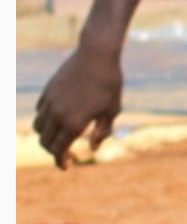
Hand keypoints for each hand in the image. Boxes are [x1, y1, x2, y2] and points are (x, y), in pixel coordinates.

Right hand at [33, 43, 124, 168]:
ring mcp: (49, 102)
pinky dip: (45, 120)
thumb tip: (93, 149)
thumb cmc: (109, 85)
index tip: (66, 167)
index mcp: (73, 123)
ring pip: (38, 127)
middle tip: (65, 156)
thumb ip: (102, 132)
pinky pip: (40, 111)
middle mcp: (57, 114)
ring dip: (47, 137)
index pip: (58, 150)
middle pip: (45, 141)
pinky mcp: (47, 91)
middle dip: (53, 151)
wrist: (96, 56)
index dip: (60, 161)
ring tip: (60, 139)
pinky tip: (58, 121)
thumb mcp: (111, 111)